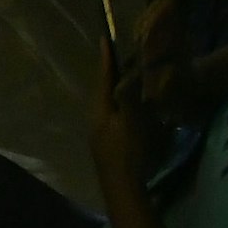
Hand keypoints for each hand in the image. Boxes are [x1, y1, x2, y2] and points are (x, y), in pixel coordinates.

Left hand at [93, 32, 155, 185]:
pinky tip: (131, 106)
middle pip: (103, 90)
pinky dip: (122, 104)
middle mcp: (96, 118)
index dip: (105, 60)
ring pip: (109, 103)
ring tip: (127, 77)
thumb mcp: (130, 124)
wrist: (122, 188)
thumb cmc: (128, 154)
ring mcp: (101, 132)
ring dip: (117, 89)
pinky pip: (114, 115)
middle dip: (111, 73)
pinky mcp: (109, 143)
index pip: (103, 79)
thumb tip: (126, 76)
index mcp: (99, 110)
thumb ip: (127, 99)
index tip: (104, 39)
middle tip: (119, 55)